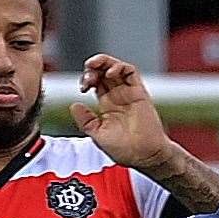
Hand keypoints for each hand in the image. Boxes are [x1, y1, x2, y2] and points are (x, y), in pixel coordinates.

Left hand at [71, 54, 175, 171]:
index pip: (95, 82)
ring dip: (104, 61)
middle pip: (104, 71)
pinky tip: (109, 73)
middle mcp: (118, 96)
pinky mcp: (140, 93)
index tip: (83, 88)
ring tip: (94, 65)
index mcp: (108, 105)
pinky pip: (131, 72)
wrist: (144, 156)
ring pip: (117, 67)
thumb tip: (74, 105)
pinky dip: (120, 67)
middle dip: (93, 67)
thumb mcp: (98, 135)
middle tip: (87, 71)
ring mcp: (129, 93)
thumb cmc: (124, 150)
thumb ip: (86, 120)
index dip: (87, 79)